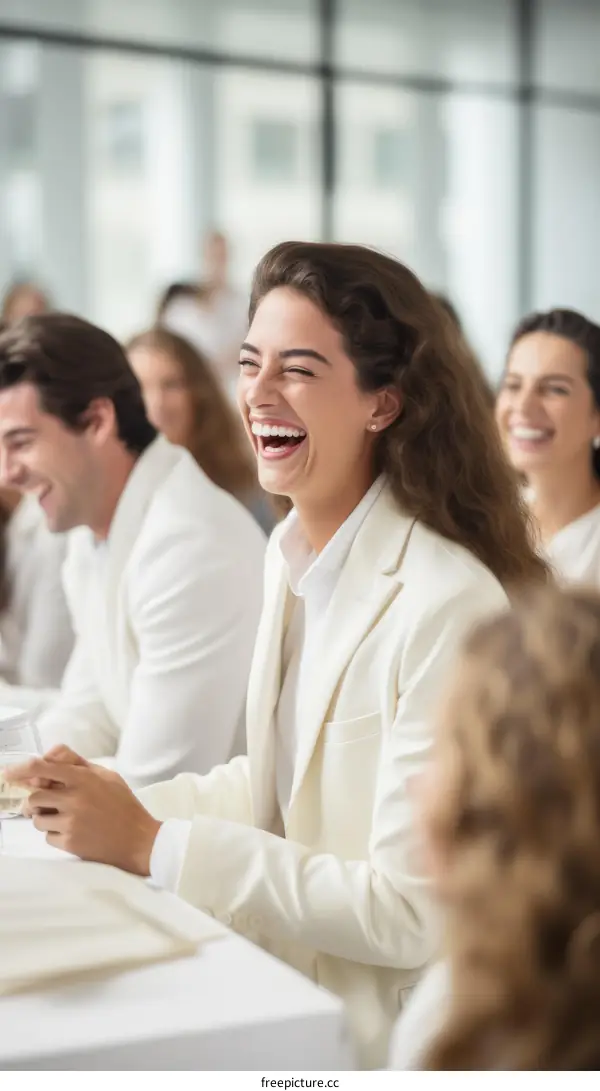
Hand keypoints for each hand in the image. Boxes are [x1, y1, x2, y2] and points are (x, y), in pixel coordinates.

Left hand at [5, 755, 160, 875]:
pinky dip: (55, 835)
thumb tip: (48, 756)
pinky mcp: (69, 842)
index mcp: (83, 778)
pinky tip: (73, 832)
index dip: (20, 769)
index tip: (8, 772)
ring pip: (37, 818)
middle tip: (46, 803)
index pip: (42, 767)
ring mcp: (71, 822)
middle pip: (34, 795)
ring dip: (45, 818)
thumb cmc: (121, 804)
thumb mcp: (105, 775)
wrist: (137, 839)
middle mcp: (74, 798)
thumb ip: (76, 763)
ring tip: (65, 819)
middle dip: (36, 800)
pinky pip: (47, 836)